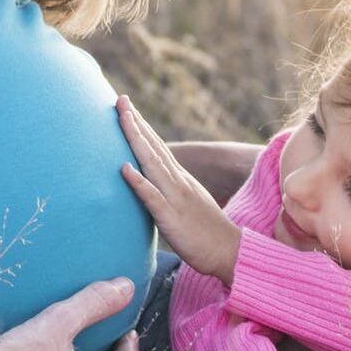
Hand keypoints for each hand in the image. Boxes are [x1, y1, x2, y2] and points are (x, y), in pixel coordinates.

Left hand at [117, 95, 241, 285]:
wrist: (230, 252)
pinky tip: (124, 169)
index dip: (142, 127)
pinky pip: (153, 198)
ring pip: (152, 164)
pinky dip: (139, 182)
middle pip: (154, 147)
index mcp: (180, 180)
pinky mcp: (172, 218)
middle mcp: (178, 183)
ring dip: (136, 140)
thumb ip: (171, 192)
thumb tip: (153, 185)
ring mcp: (176, 198)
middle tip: (120, 99)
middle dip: (136, 122)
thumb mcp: (187, 205)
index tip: (126, 107)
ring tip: (122, 118)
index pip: (158, 148)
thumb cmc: (207, 233)